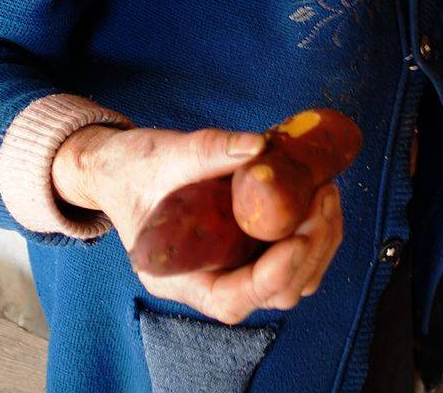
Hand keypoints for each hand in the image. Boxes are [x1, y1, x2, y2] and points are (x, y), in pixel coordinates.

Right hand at [53, 124, 343, 324]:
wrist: (117, 167)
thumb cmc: (129, 170)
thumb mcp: (161, 157)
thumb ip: (207, 151)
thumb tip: (258, 145)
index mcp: (179, 276)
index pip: (235, 298)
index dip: (275, 273)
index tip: (300, 233)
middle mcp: (211, 279)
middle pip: (276, 291)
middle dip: (310, 248)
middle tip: (323, 195)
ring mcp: (233, 264)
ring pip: (294, 276)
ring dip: (320, 239)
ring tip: (325, 189)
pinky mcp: (249, 244)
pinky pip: (292, 251)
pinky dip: (313, 227)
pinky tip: (315, 188)